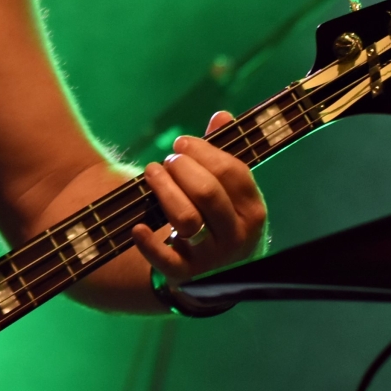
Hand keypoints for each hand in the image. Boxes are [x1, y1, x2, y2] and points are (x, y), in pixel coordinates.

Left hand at [129, 110, 267, 282]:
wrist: (212, 274)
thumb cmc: (216, 218)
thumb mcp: (226, 190)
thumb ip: (221, 154)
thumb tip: (222, 116)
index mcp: (253, 211)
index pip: (233, 172)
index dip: (204, 151)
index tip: (180, 142)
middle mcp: (238, 236)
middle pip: (208, 193)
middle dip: (181, 168)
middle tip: (166, 161)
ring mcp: (213, 258)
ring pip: (187, 220)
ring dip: (164, 191)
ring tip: (151, 174)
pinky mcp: (185, 274)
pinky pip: (166, 260)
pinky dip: (148, 243)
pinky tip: (136, 227)